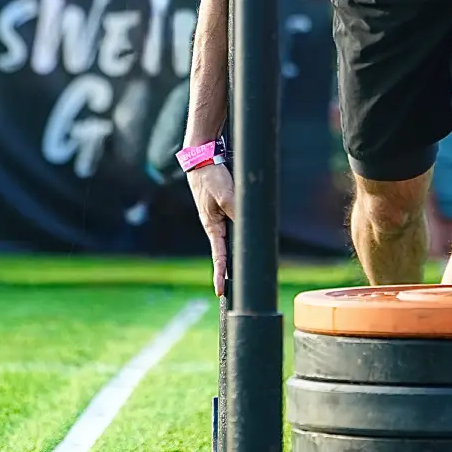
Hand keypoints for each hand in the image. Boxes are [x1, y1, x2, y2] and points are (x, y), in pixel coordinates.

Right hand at [187, 163, 235, 295]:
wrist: (203, 160)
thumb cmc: (211, 178)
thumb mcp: (226, 194)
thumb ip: (237, 209)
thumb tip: (247, 224)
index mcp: (212, 225)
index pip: (217, 255)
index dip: (220, 273)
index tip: (219, 291)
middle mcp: (215, 225)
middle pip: (225, 251)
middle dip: (228, 269)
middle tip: (232, 289)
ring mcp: (220, 218)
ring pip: (231, 239)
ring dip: (235, 252)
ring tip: (240, 271)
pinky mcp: (224, 209)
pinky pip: (234, 225)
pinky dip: (239, 234)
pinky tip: (246, 240)